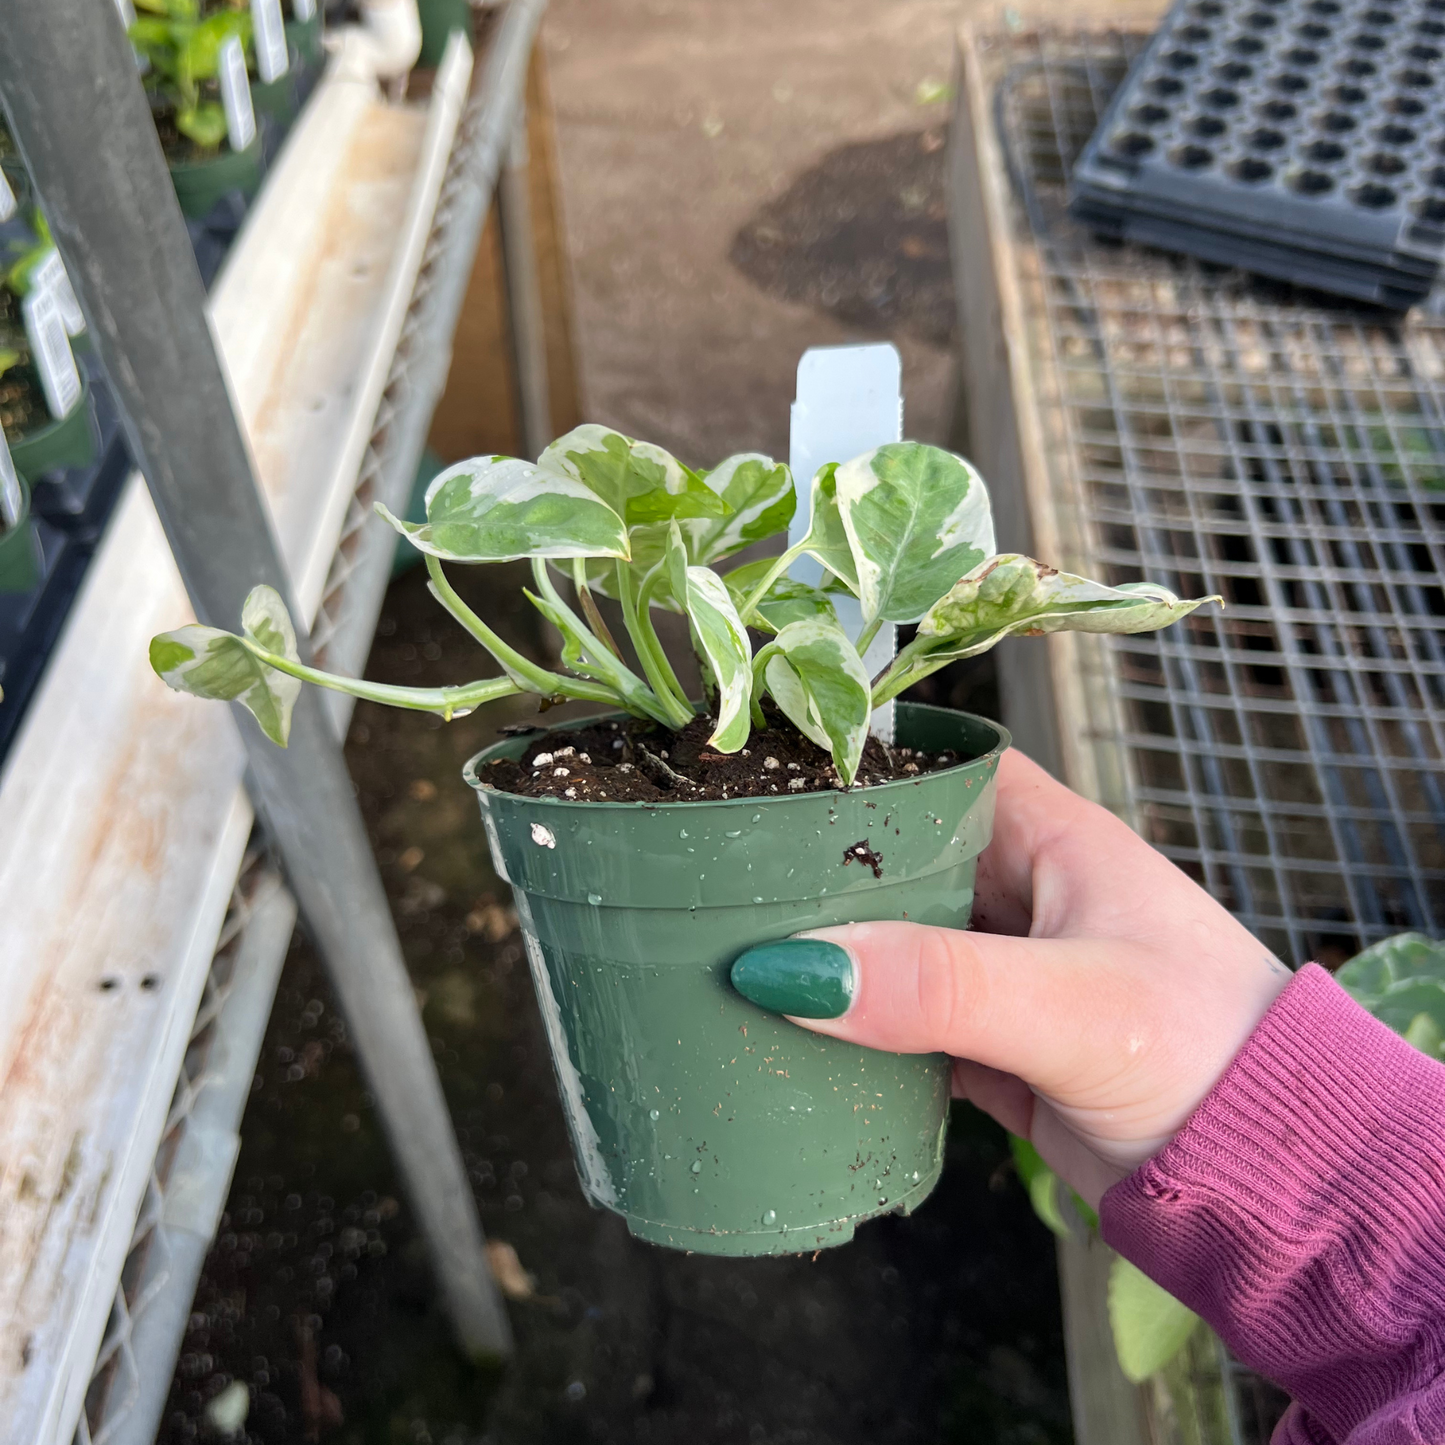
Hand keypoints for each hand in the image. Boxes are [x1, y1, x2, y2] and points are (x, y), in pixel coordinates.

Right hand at [731, 749, 1291, 1206]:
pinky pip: (908, 1028)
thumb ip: (938, 985)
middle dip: (826, 874)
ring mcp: (1010, 976)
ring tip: (741, 957)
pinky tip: (803, 1041)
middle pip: (903, 862)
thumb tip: (793, 968)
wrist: (1273, 1182)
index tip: (770, 778)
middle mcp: (1027, 897)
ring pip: (898, 948)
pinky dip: (862, 1034)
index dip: (864, 769)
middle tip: (727, 882)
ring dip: (839, 959)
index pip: (942, 772)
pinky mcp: (1000, 1050)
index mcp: (1055, 842)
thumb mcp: (1073, 1006)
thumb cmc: (1211, 1055)